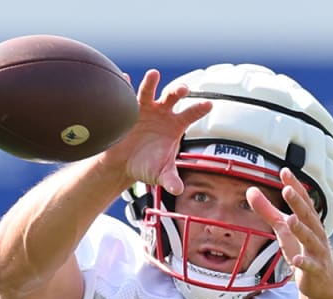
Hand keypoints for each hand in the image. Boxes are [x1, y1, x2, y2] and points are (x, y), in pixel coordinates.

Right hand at [99, 69, 211, 194]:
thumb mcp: (160, 174)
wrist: (124, 164)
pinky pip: (126, 96)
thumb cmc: (147, 165)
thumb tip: (178, 190)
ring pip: (149, 92)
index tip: (208, 105)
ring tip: (153, 74)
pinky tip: (124, 79)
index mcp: (176, 125)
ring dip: (151, 83)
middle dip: (178, 91)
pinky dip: (125, 87)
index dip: (199, 110)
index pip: (191, 115)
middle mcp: (163, 112)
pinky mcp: (127, 110)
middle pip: (173, 97)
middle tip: (183, 89)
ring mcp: (145, 109)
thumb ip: (170, 179)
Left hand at [247, 169, 332, 298]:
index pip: (303, 201)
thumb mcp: (283, 230)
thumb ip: (268, 211)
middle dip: (298, 203)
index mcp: (309, 222)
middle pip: (308, 216)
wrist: (322, 284)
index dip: (295, 186)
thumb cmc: (303, 252)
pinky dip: (304, 262)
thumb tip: (250, 190)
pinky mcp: (316, 272)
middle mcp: (317, 234)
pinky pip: (310, 266)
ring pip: (311, 239)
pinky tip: (295, 259)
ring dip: (302, 229)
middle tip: (287, 188)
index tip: (285, 172)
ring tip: (291, 219)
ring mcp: (318, 253)